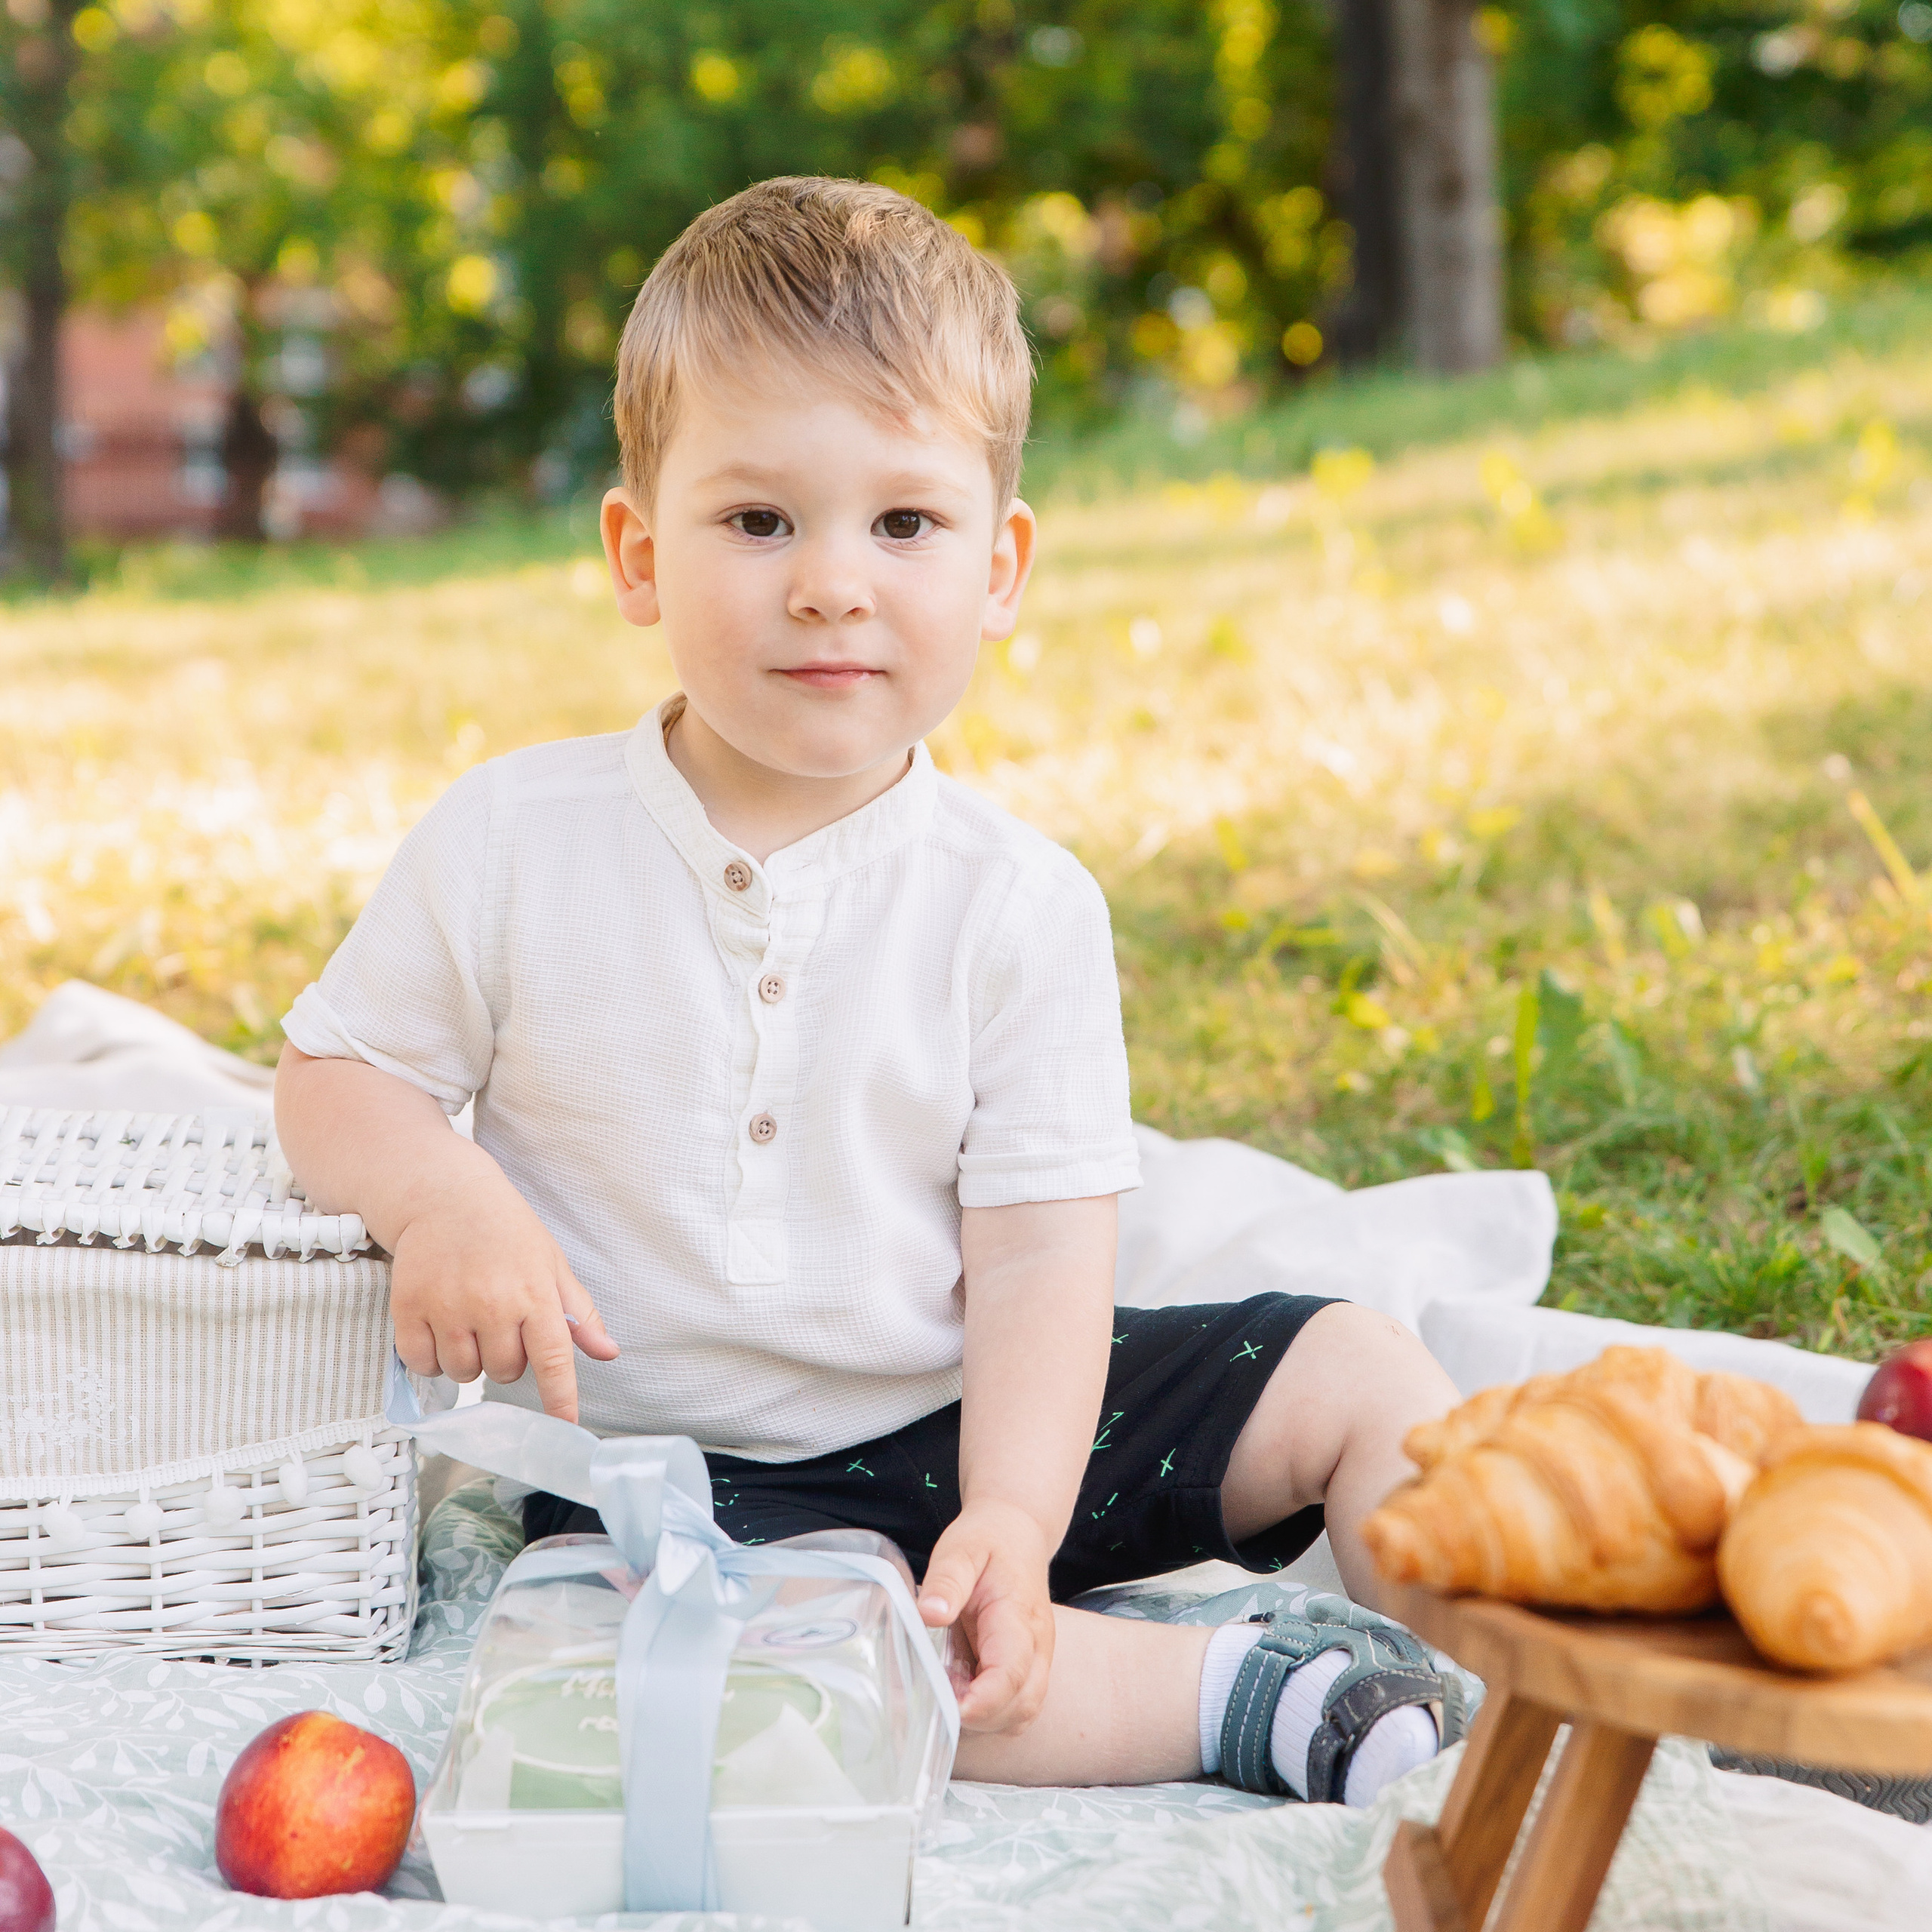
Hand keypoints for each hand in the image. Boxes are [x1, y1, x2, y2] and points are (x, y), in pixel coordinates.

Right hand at [389, 1166, 618, 1423]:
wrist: (445, 1196)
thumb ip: (579, 1315)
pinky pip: (422, 1364)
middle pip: (504, 1373)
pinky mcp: (409, 1309)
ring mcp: (448, 1308)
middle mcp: (493, 1305)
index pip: (554, 1360)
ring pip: (463, 1373)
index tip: (566, 1428)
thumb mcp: (552, 1265)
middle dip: (505, 1359)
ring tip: (469, 1320)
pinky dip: (431, 1358)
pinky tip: (440, 1326)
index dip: (560, 1399)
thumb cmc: (508, 1233)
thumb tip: (609, 1354)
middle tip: (499, 1323)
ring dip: (468, 1359)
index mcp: (535, 1295)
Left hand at [916, 1500, 1055, 1733]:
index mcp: (1020, 1617)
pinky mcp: (1025, 1668)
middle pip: (1021, 1706)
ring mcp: (1035, 1661)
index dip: (981, 1702)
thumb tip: (930, 1614)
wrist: (1017, 1533)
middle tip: (937, 1701)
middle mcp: (1037, 1647)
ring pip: (1020, 1714)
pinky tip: (957, 1690)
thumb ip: (947, 1580)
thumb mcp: (961, 1549)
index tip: (947, 1706)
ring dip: (983, 1719)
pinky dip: (987, 1713)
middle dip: (979, 1718)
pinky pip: (1013, 1708)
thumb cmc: (988, 1541)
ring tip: (946, 1692)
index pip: (1011, 1674)